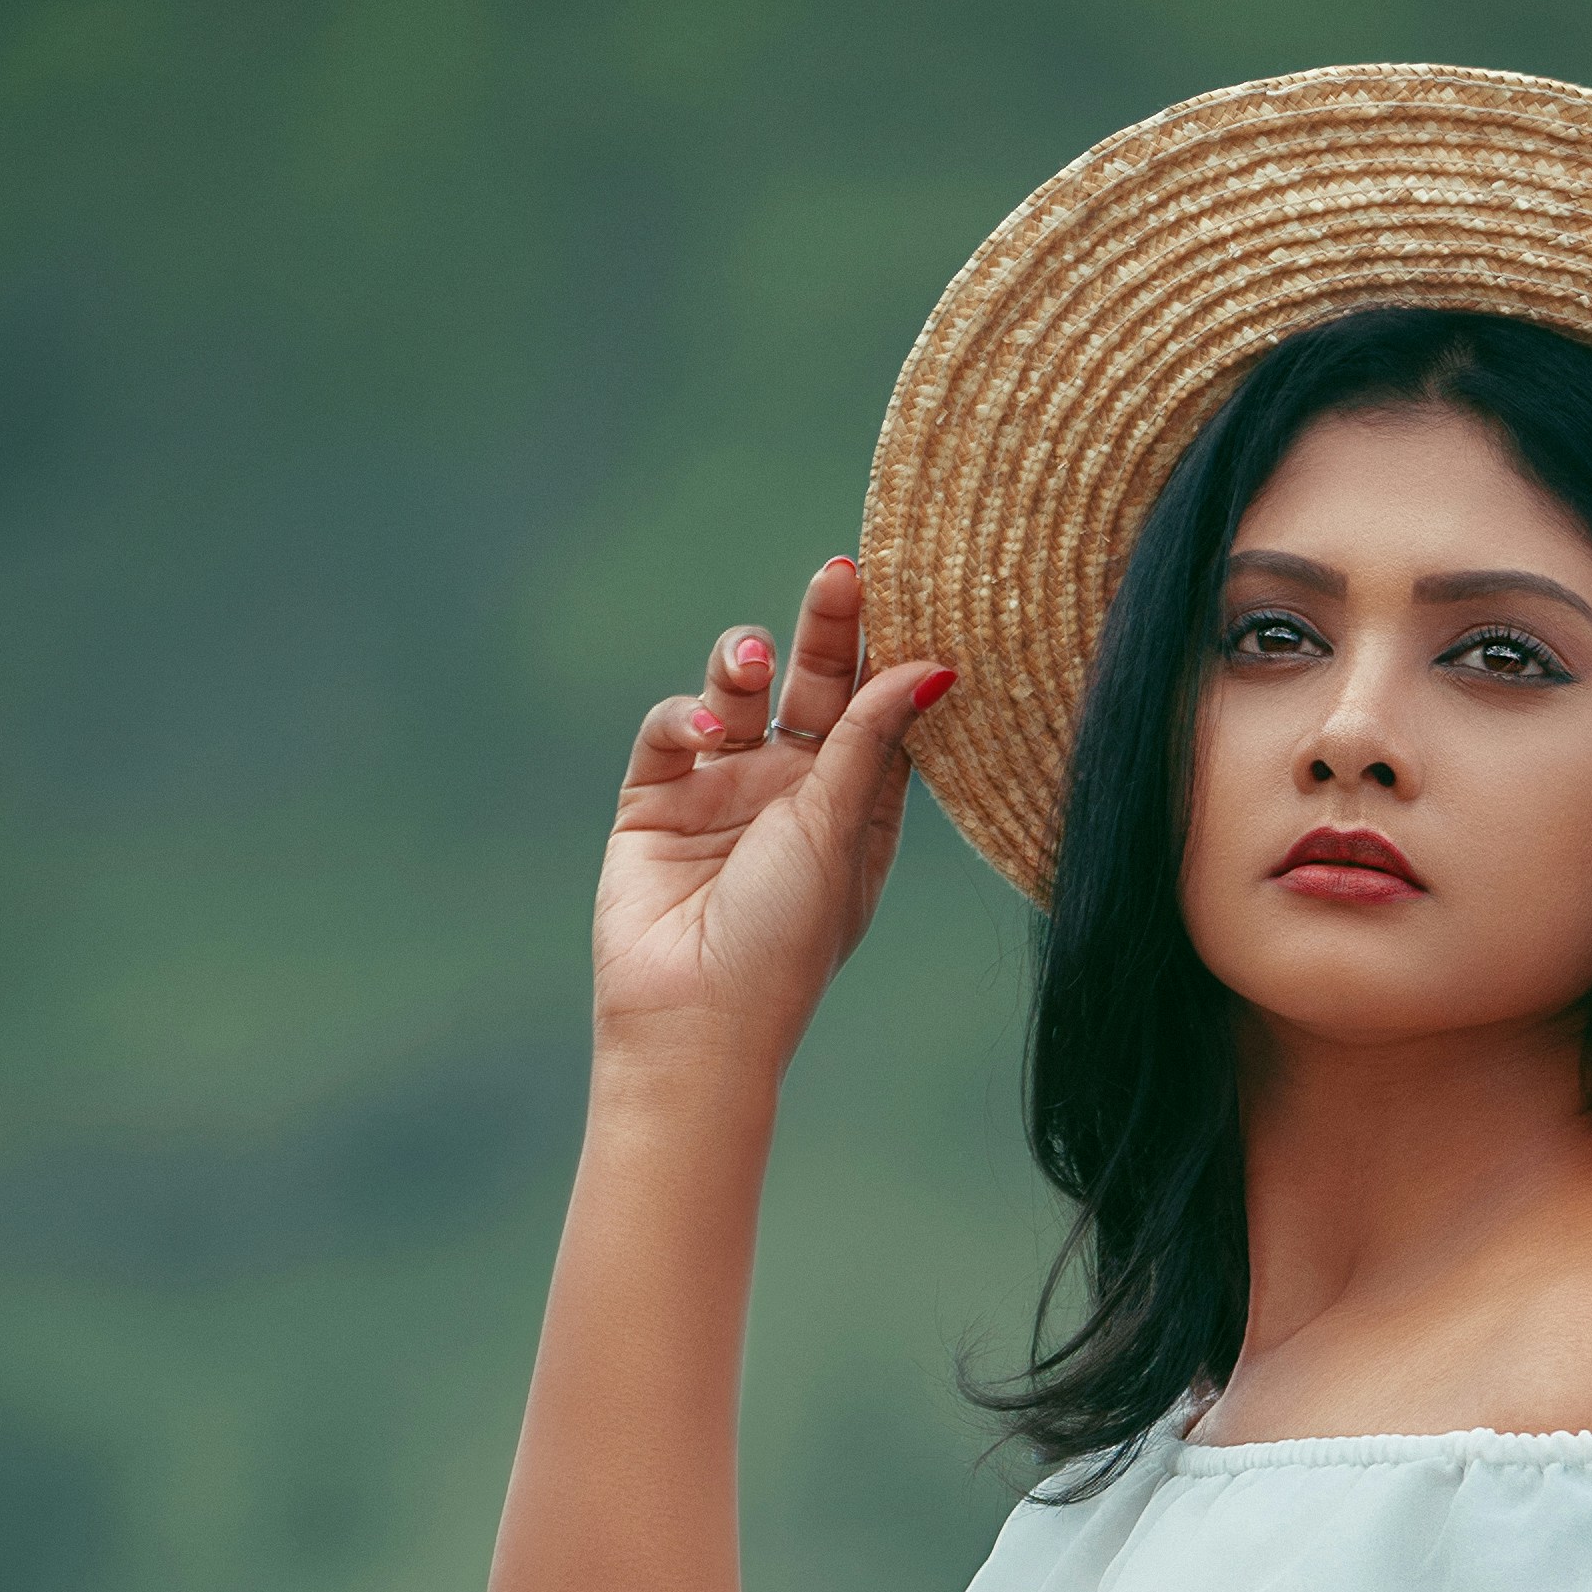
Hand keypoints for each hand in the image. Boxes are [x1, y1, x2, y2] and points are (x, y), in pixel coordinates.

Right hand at [592, 550, 948, 1072]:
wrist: (692, 1018)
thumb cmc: (784, 940)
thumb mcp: (839, 829)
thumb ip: (873, 737)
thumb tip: (935, 664)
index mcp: (855, 811)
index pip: (876, 710)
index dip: (886, 652)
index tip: (907, 589)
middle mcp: (791, 795)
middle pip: (814, 688)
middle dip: (826, 631)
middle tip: (842, 573)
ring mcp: (721, 793)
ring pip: (737, 694)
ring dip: (745, 660)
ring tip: (755, 655)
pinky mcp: (656, 799)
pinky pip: (673, 730)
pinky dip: (685, 716)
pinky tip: (703, 731)